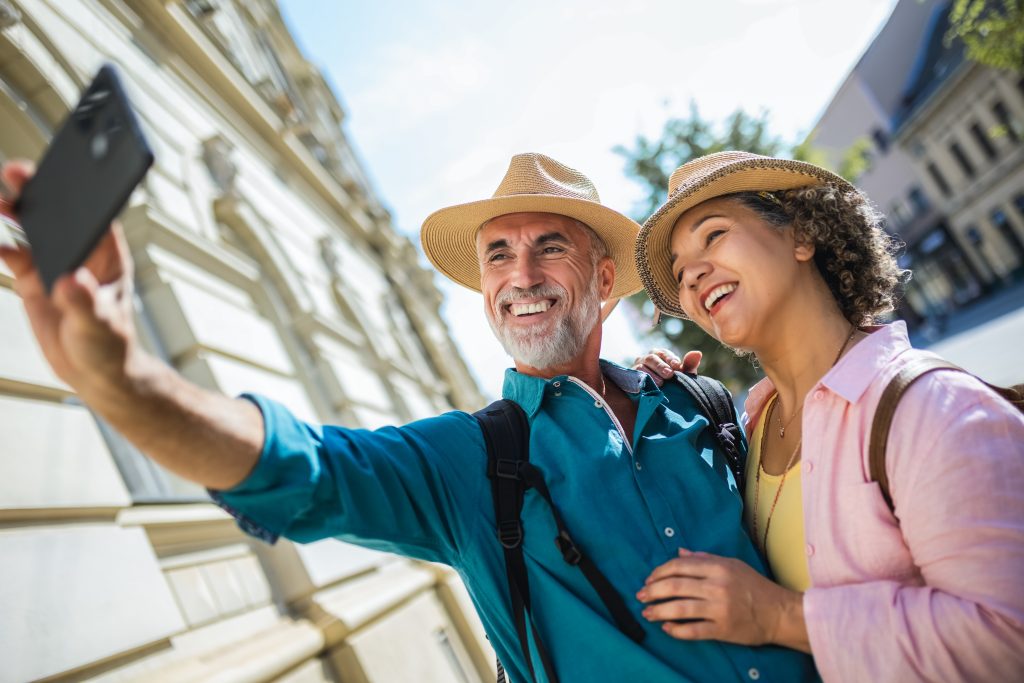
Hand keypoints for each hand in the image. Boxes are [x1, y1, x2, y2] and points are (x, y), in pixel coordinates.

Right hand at [0, 160, 139, 393]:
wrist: (93, 372)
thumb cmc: (110, 347)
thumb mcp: (100, 326)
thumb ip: (85, 304)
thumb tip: (71, 280)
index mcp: (108, 256)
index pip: (96, 216)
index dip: (80, 192)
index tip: (61, 176)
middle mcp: (82, 253)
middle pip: (59, 214)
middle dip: (39, 191)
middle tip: (16, 173)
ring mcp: (56, 262)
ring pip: (33, 228)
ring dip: (14, 210)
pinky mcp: (33, 277)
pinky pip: (13, 252)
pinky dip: (0, 244)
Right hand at [632, 348, 701, 385]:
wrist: (660, 401)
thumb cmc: (673, 384)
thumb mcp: (683, 376)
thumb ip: (689, 364)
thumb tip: (698, 353)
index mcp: (659, 355)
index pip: (663, 353)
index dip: (670, 358)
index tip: (677, 366)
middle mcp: (646, 359)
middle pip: (651, 358)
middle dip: (661, 366)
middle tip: (669, 374)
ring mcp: (637, 367)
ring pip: (641, 367)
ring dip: (651, 374)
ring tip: (661, 383)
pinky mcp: (631, 378)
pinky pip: (634, 377)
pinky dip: (641, 380)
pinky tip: (648, 386)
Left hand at [636, 548, 808, 650]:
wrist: (779, 612)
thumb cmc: (754, 586)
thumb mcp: (731, 564)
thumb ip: (704, 559)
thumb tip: (679, 553)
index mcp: (717, 567)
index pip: (679, 566)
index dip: (659, 572)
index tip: (649, 579)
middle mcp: (717, 586)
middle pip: (675, 586)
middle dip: (653, 591)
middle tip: (641, 595)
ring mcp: (719, 609)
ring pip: (680, 609)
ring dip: (659, 611)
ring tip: (647, 613)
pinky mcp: (723, 630)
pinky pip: (694, 630)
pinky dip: (677, 630)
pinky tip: (667, 628)